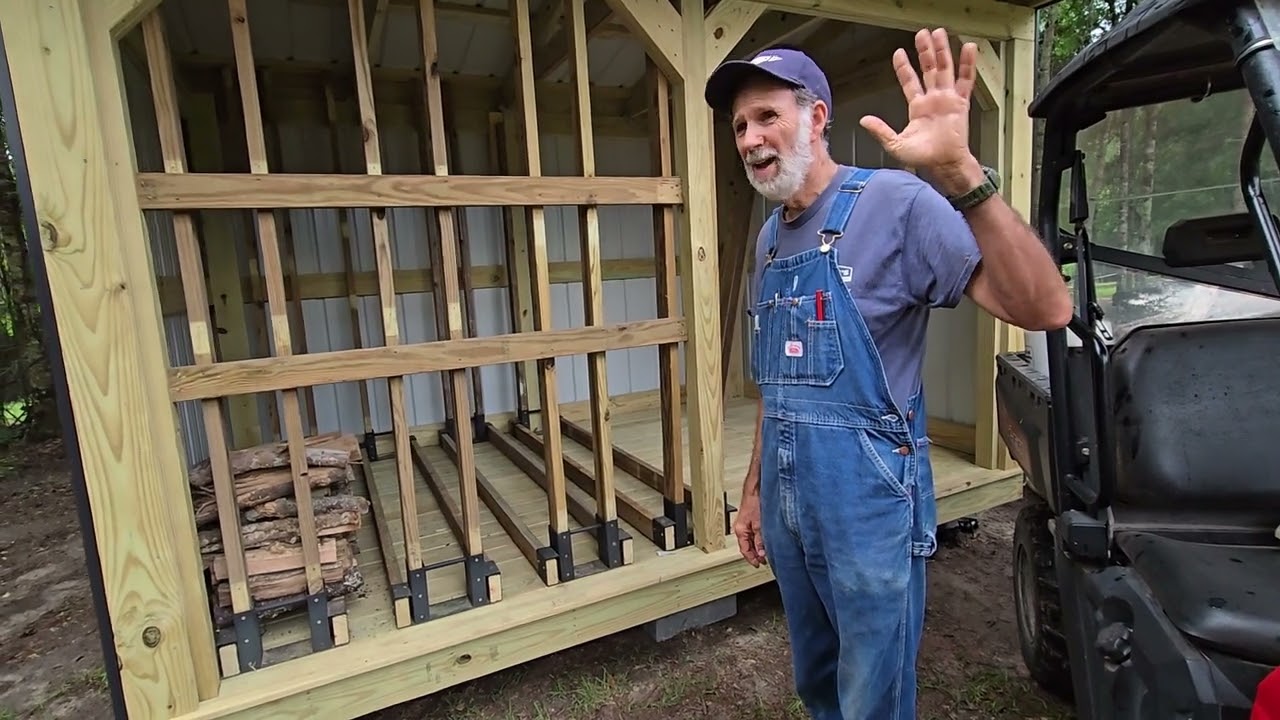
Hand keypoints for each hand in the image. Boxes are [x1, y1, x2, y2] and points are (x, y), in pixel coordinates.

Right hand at [734, 491, 765, 566]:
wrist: (755, 490)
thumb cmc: (754, 502)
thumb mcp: (759, 525)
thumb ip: (760, 541)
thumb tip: (762, 553)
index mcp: (740, 530)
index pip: (744, 550)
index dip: (752, 559)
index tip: (758, 564)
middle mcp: (740, 529)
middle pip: (746, 546)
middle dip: (754, 555)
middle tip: (763, 561)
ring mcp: (745, 525)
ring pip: (749, 541)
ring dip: (756, 548)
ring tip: (764, 553)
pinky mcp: (750, 521)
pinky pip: (752, 535)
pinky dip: (757, 540)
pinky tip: (763, 542)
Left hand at [859, 28, 984, 194]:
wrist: (944, 163)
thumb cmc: (923, 157)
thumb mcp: (895, 144)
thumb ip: (880, 131)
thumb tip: (864, 121)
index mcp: (917, 107)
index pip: (909, 81)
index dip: (904, 67)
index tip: (899, 53)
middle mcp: (933, 100)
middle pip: (928, 69)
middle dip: (925, 51)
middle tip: (922, 34)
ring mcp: (947, 99)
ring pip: (945, 69)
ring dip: (943, 51)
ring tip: (940, 34)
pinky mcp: (961, 102)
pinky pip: (965, 79)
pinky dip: (968, 64)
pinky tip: (969, 48)